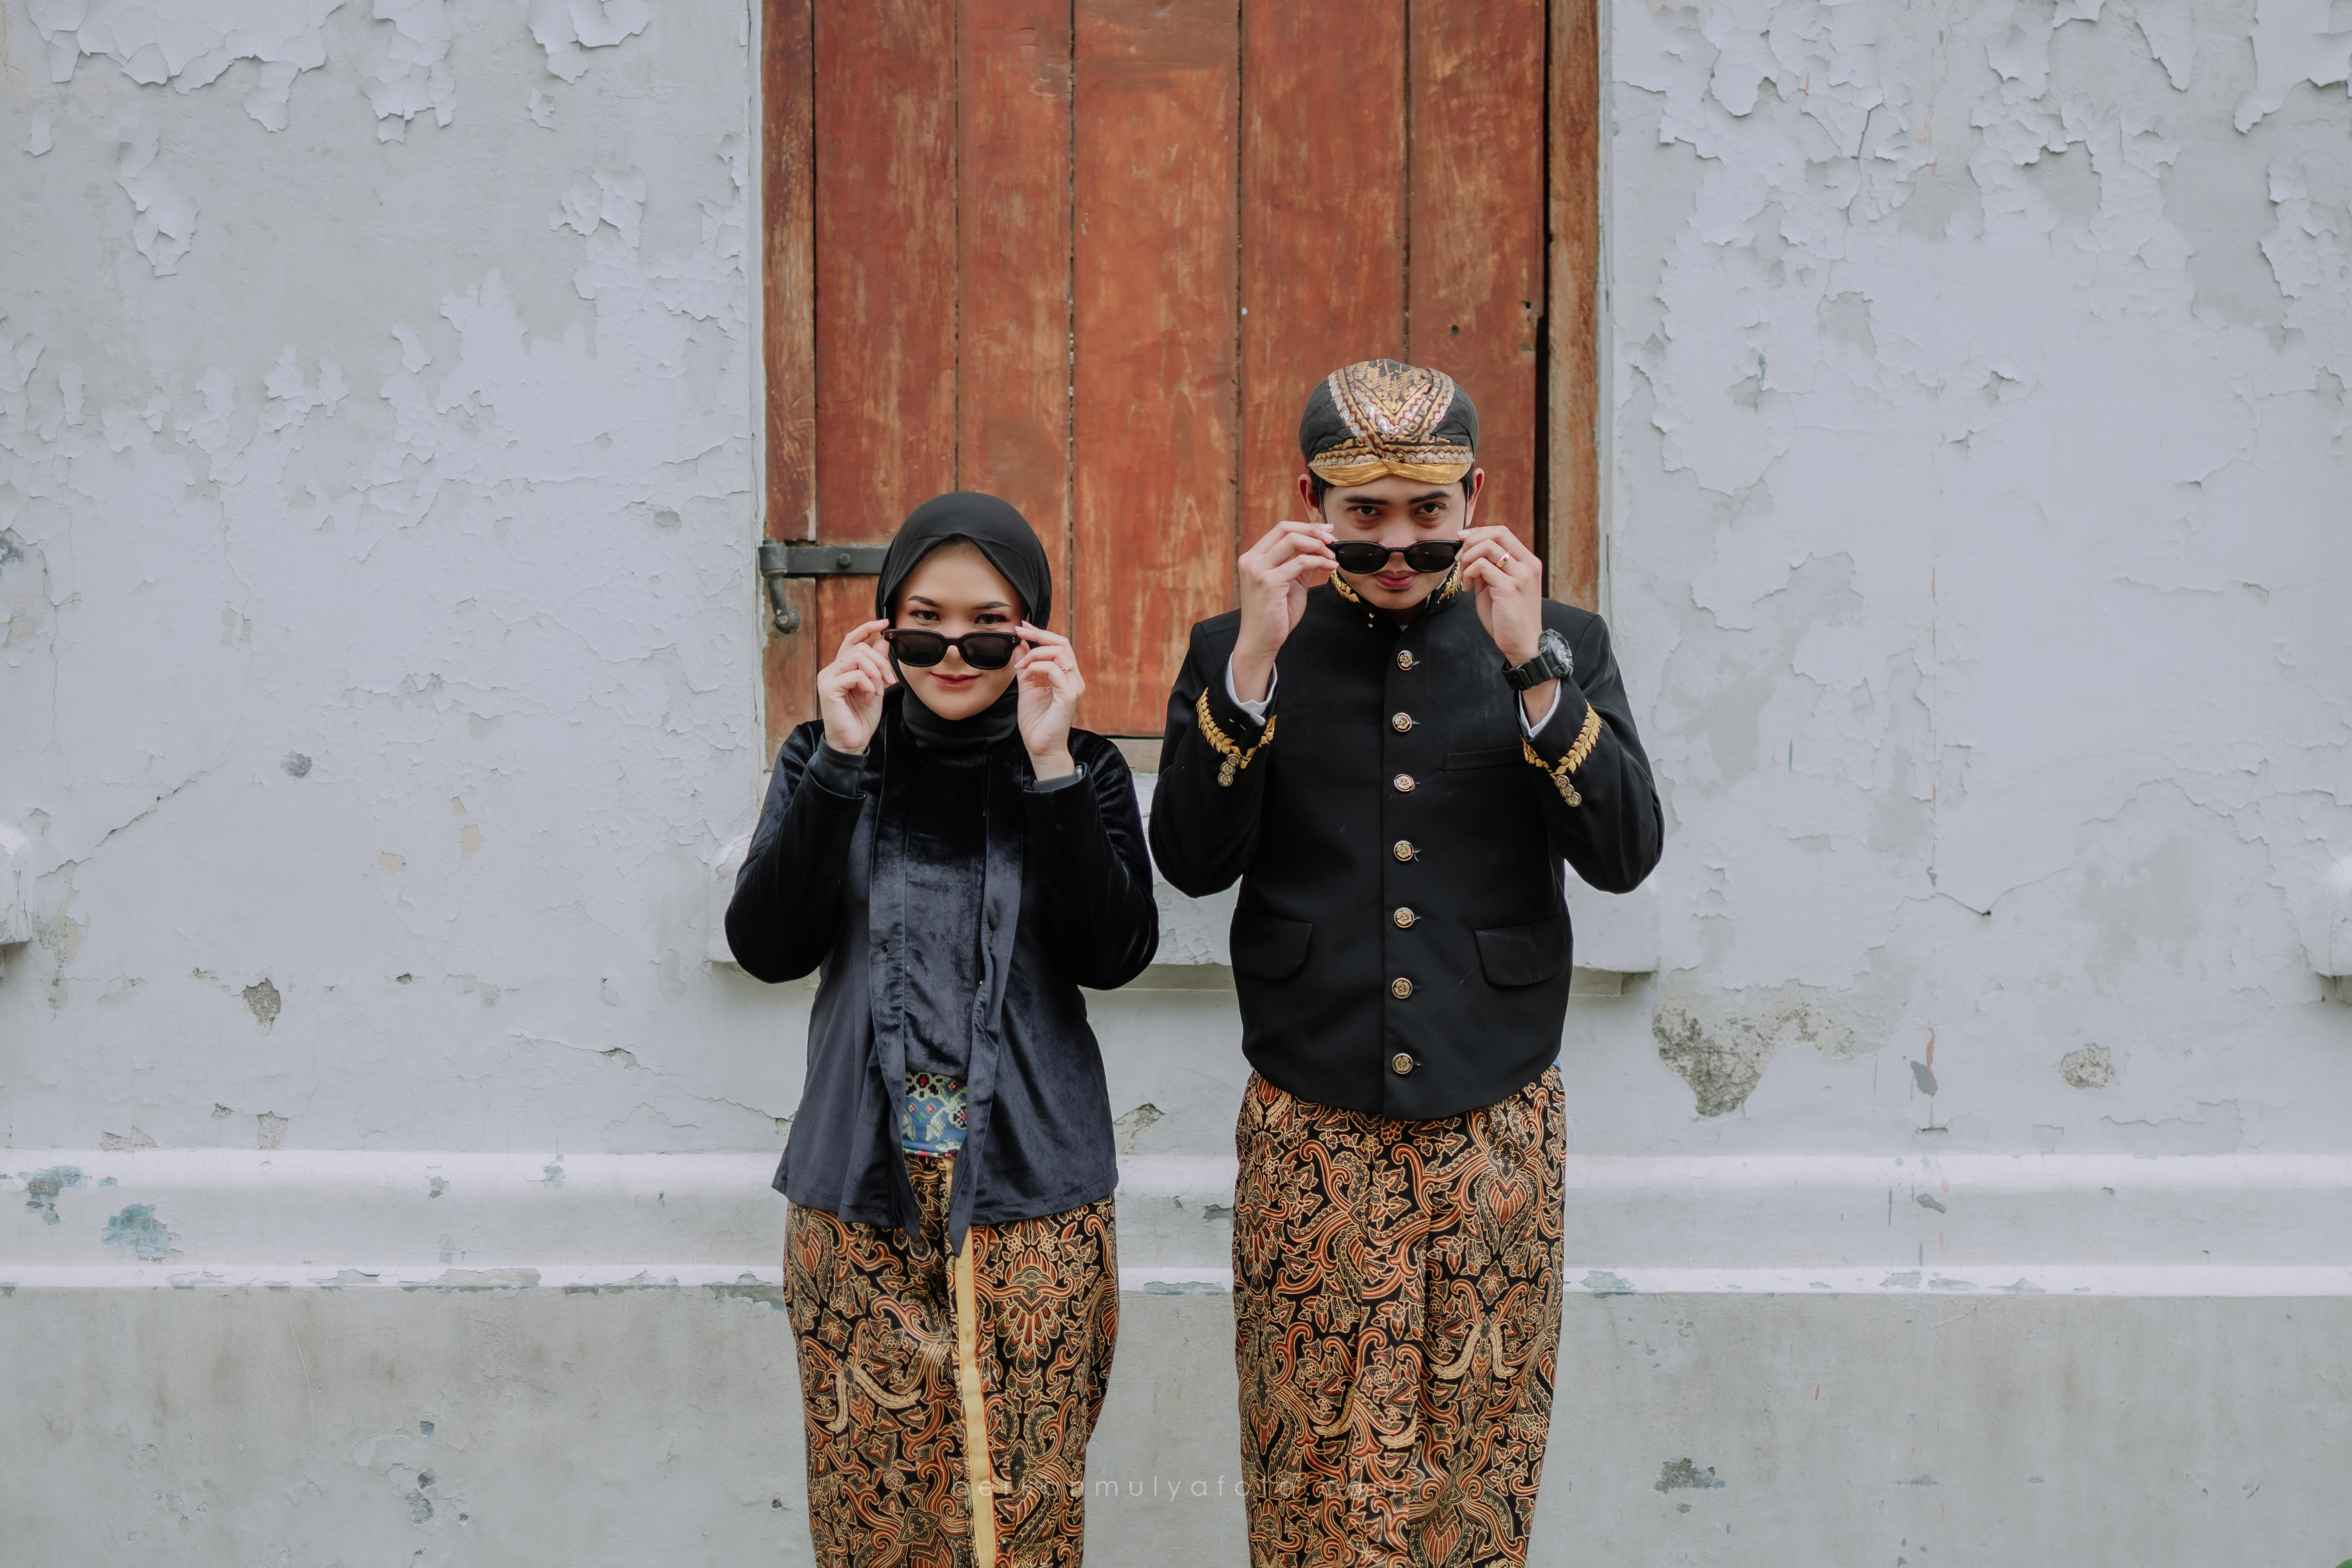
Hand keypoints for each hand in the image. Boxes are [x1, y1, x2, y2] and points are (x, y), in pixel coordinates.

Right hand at [815, 619, 895, 753]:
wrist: (853, 742)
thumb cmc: (861, 718)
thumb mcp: (875, 687)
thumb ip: (877, 665)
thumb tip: (882, 640)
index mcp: (842, 669)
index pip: (852, 639)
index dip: (867, 628)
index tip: (885, 623)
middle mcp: (832, 670)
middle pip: (860, 648)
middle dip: (881, 662)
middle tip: (890, 681)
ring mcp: (827, 678)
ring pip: (857, 658)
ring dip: (875, 674)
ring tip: (878, 692)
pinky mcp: (828, 688)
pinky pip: (855, 675)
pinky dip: (868, 686)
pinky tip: (868, 700)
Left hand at [1014, 622, 1081, 779]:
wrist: (1040, 748)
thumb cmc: (1036, 723)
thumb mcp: (1026, 688)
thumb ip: (1025, 667)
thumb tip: (1020, 646)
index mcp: (1066, 676)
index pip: (1058, 645)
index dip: (1040, 633)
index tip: (1022, 626)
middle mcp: (1073, 679)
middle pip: (1062, 643)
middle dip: (1039, 634)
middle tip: (1020, 631)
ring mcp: (1074, 686)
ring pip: (1059, 652)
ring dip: (1034, 654)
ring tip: (1021, 666)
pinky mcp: (1069, 695)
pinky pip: (1054, 669)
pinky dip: (1037, 667)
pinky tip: (1026, 675)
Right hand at [1232, 518, 1335, 700]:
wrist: (1260, 641)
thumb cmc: (1274, 615)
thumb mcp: (1290, 583)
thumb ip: (1301, 564)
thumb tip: (1321, 547)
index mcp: (1254, 557)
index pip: (1281, 529)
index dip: (1307, 526)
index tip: (1327, 532)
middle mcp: (1252, 560)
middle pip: (1286, 529)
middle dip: (1314, 531)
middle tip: (1333, 541)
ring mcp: (1258, 570)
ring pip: (1293, 541)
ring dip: (1318, 546)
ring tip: (1333, 557)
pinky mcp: (1269, 583)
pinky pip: (1300, 562)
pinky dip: (1319, 562)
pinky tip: (1330, 567)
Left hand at [1458, 526, 1554, 723]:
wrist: (1523, 643)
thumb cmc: (1508, 617)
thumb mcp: (1498, 586)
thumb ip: (1488, 568)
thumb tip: (1468, 551)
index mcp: (1528, 562)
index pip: (1502, 532)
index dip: (1479, 532)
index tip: (1462, 540)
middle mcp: (1528, 565)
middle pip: (1496, 534)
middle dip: (1471, 542)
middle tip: (1459, 558)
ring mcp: (1521, 575)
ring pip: (1486, 548)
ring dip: (1467, 559)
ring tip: (1464, 577)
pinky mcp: (1509, 588)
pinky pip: (1482, 567)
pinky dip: (1468, 573)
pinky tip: (1468, 588)